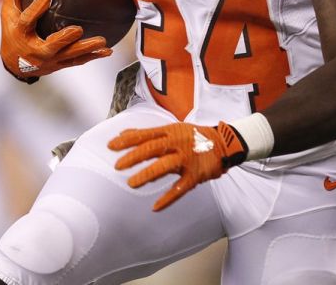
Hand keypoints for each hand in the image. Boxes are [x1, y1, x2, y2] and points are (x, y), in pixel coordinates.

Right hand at [0, 0, 111, 82]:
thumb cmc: (12, 32)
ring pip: (69, 55)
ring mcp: (49, 60)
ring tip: (103, 41)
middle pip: (52, 45)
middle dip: (65, 38)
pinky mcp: (59, 64)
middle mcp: (36, 50)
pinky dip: (92, 56)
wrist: (14, 64)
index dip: (37, 8)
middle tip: (78, 29)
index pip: (28, 20)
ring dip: (87, 49)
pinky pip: (78, 61)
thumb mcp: (8, 12)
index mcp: (22, 33)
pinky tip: (108, 51)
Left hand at [108, 122, 246, 210]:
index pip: (146, 134)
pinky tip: (155, 207)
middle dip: (134, 157)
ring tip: (132, 183)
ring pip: (165, 166)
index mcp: (170, 131)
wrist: (224, 143)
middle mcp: (178, 143)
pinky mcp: (195, 175)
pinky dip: (168, 198)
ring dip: (147, 175)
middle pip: (153, 148)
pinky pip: (180, 188)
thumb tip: (122, 135)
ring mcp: (187, 159)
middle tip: (118, 166)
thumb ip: (147, 133)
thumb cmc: (193, 137)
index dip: (128, 140)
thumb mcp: (172, 129)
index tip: (111, 146)